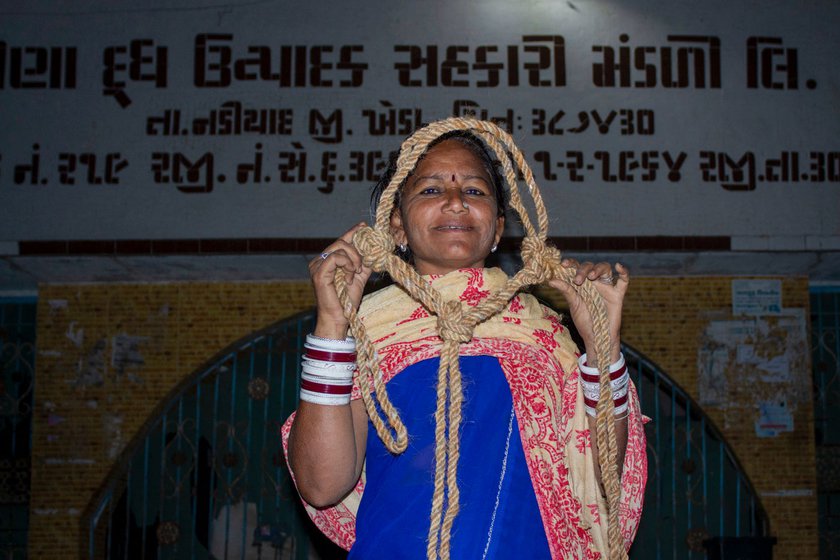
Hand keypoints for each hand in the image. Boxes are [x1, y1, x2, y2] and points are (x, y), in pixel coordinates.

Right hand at [309, 223, 372, 338]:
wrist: (339, 318)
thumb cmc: (346, 300)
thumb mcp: (359, 277)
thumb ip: (364, 263)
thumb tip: (373, 249)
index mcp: (327, 261)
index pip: (339, 241)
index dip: (352, 232)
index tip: (363, 226)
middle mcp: (319, 261)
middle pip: (340, 242)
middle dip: (356, 251)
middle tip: (361, 266)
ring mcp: (317, 266)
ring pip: (339, 247)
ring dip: (353, 259)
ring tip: (355, 273)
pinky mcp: (318, 273)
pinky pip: (335, 258)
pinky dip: (347, 265)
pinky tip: (350, 276)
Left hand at [547, 259, 629, 362]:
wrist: (596, 337)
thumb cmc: (584, 321)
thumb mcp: (574, 304)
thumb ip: (566, 290)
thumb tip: (551, 280)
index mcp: (582, 283)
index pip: (576, 267)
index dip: (571, 262)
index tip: (564, 264)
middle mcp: (594, 282)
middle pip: (590, 266)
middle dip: (583, 270)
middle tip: (577, 280)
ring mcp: (606, 287)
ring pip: (605, 268)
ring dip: (598, 269)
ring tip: (591, 276)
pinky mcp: (617, 295)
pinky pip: (624, 281)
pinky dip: (624, 272)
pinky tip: (619, 266)